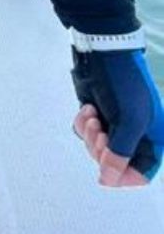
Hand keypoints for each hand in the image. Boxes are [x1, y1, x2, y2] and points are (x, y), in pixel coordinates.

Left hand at [71, 48, 163, 185]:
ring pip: (96, 148)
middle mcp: (134, 135)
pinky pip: (84, 132)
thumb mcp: (129, 121)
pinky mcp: (96, 115)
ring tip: (92, 115)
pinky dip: (82, 122)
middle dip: (101, 149)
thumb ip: (120, 153)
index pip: (140, 174)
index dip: (123, 176)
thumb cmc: (123, 85)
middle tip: (99, 132)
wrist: (103, 53)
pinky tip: (88, 108)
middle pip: (114, 163)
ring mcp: (113, 125)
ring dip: (90, 134)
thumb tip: (108, 180)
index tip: (106, 170)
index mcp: (152, 139)